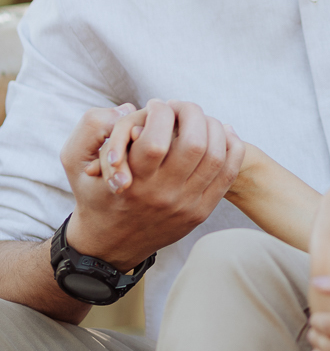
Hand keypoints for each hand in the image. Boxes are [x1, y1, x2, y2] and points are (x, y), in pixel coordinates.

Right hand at [61, 99, 243, 269]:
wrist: (108, 244)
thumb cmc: (94, 192)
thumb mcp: (75, 160)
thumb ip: (92, 127)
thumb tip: (128, 108)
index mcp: (131, 182)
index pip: (155, 141)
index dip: (159, 113)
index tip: (156, 106)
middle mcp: (160, 195)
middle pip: (194, 144)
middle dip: (191, 113)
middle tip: (180, 107)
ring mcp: (185, 205)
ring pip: (215, 156)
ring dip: (212, 126)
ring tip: (198, 119)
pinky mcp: (201, 211)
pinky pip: (228, 175)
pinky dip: (232, 147)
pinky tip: (223, 133)